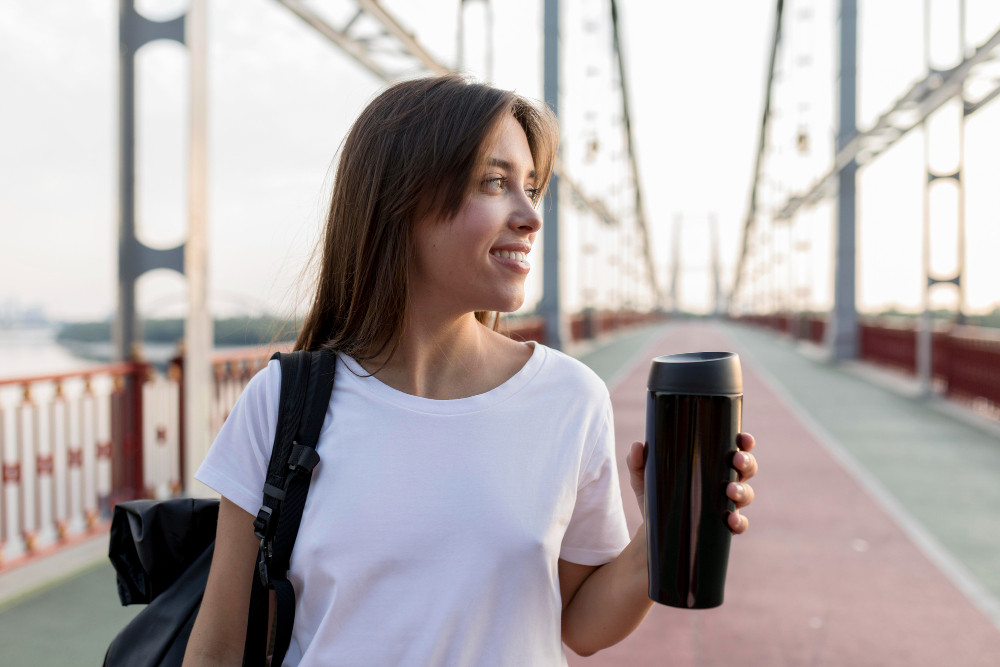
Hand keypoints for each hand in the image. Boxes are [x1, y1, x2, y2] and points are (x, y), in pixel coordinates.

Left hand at [626, 432, 757, 534]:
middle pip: (746, 469)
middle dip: (746, 463)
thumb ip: (637, 462)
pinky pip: (739, 524)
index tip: (743, 439)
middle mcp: (722, 482)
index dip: (744, 443)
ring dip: (743, 491)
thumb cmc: (655, 496)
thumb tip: (637, 446)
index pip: (732, 449)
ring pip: (746, 494)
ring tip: (730, 490)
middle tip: (736, 459)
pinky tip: (731, 519)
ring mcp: (725, 505)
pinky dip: (739, 522)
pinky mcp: (721, 526)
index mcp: (709, 465)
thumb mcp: (643, 478)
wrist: (652, 531)